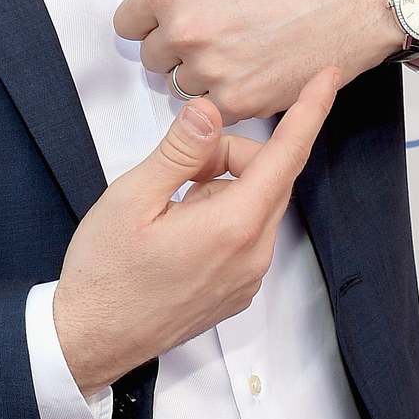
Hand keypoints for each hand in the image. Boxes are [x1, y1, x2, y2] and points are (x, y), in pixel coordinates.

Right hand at [52, 68, 340, 394]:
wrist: (91, 340)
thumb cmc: (104, 274)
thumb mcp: (132, 197)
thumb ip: (179, 151)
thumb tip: (209, 113)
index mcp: (232, 226)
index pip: (286, 154)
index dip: (309, 111)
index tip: (328, 78)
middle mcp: (252, 254)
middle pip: (268, 176)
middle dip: (229, 155)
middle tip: (176, 167)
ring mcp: (248, 277)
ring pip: (255, 205)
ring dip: (222, 189)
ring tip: (168, 209)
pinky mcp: (237, 290)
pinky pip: (246, 235)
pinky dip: (221, 218)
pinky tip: (177, 233)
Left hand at [113, 0, 410, 120]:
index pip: (126, 23)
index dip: (152, 17)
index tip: (182, 11)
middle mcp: (186, 33)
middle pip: (152, 57)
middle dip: (176, 45)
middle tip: (218, 27)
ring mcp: (213, 71)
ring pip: (180, 85)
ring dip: (201, 73)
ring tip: (237, 47)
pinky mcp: (241, 102)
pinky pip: (211, 109)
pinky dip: (228, 95)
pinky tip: (253, 68)